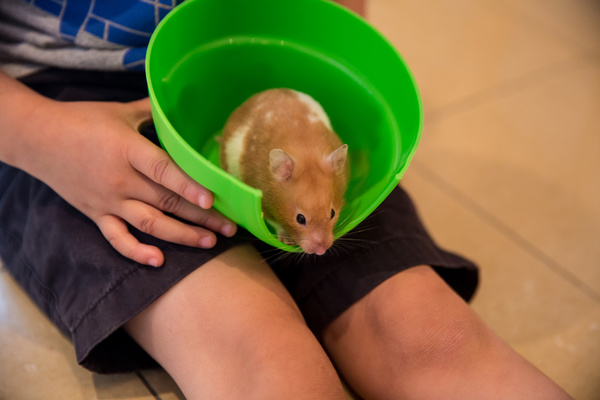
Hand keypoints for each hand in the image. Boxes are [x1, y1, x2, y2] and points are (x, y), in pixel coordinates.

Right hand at [18, 97, 236, 266]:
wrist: (36, 139)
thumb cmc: (81, 120)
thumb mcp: (119, 111)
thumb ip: (152, 112)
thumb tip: (180, 104)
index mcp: (127, 149)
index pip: (163, 170)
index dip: (189, 186)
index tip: (213, 199)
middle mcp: (119, 179)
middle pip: (166, 202)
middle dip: (201, 216)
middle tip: (230, 226)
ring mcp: (108, 200)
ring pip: (150, 224)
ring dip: (181, 235)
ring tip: (209, 242)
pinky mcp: (96, 214)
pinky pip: (117, 238)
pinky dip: (136, 251)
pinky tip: (158, 260)